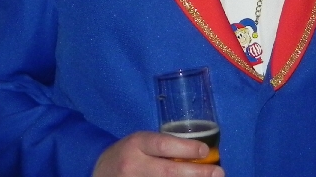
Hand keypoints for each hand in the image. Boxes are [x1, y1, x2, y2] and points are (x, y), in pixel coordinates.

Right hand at [93, 132, 222, 176]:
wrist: (98, 170)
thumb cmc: (128, 153)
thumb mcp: (142, 142)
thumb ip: (164, 147)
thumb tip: (200, 154)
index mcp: (137, 144)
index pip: (164, 145)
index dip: (186, 148)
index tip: (205, 151)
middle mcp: (133, 165)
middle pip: (169, 171)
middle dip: (196, 173)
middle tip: (218, 173)